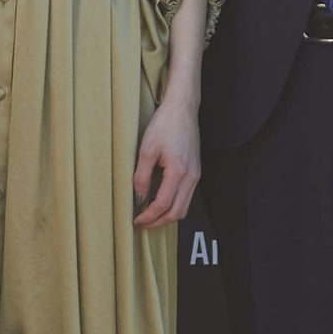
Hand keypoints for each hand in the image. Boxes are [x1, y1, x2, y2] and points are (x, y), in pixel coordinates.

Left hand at [132, 95, 201, 228]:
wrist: (183, 109)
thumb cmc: (165, 124)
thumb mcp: (146, 150)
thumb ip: (141, 176)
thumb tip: (138, 197)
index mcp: (178, 172)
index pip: (163, 205)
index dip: (148, 216)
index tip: (136, 220)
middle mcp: (191, 177)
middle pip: (177, 212)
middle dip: (158, 222)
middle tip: (142, 224)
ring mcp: (196, 175)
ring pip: (184, 206)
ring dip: (167, 216)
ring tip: (149, 216)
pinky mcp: (195, 171)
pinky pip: (186, 196)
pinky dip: (174, 205)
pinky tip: (160, 202)